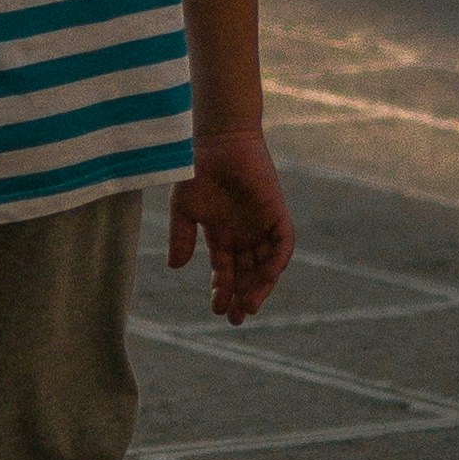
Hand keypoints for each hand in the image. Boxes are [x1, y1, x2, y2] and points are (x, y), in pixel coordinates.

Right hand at [168, 129, 292, 324]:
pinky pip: (283, 244)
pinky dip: (277, 262)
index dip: (223, 291)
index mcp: (222, 235)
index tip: (217, 310)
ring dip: (260, 286)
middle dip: (242, 296)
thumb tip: (175, 267)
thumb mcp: (184, 209)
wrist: (218, 140)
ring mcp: (262, 224)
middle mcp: (245, 234)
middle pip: (248, 274)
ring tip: (249, 305)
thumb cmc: (197, 170)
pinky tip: (266, 277)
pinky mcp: (276, 213)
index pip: (226, 271)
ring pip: (266, 264)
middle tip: (235, 319)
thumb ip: (181, 237)